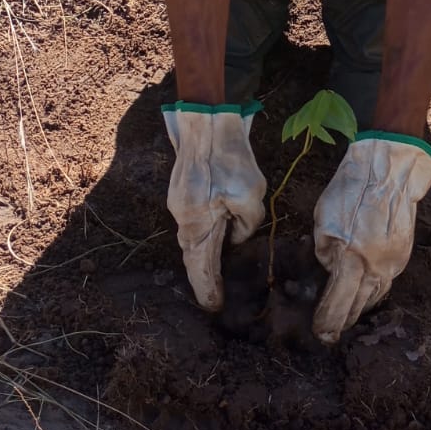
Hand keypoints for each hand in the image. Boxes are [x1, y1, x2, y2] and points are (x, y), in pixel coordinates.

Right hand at [162, 103, 265, 310]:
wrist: (207, 123)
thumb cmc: (229, 160)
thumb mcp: (250, 198)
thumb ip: (245, 226)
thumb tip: (236, 237)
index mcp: (197, 223)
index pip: (201, 266)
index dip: (208, 288)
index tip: (214, 306)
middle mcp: (183, 217)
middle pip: (194, 254)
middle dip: (205, 275)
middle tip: (216, 295)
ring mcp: (179, 203)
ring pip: (194, 236)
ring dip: (205, 252)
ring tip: (218, 271)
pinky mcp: (183, 191)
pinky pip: (194, 220)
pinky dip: (204, 232)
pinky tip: (217, 233)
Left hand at [312, 134, 430, 343]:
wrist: (390, 172)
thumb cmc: (351, 191)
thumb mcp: (324, 221)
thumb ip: (325, 253)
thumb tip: (331, 271)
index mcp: (352, 259)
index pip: (338, 304)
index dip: (327, 323)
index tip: (319, 334)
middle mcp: (376, 267)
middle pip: (358, 307)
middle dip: (342, 322)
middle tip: (330, 332)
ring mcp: (393, 264)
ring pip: (375, 298)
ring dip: (359, 308)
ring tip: (345, 316)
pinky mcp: (403, 256)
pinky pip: (385, 282)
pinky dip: (372, 290)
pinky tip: (362, 291)